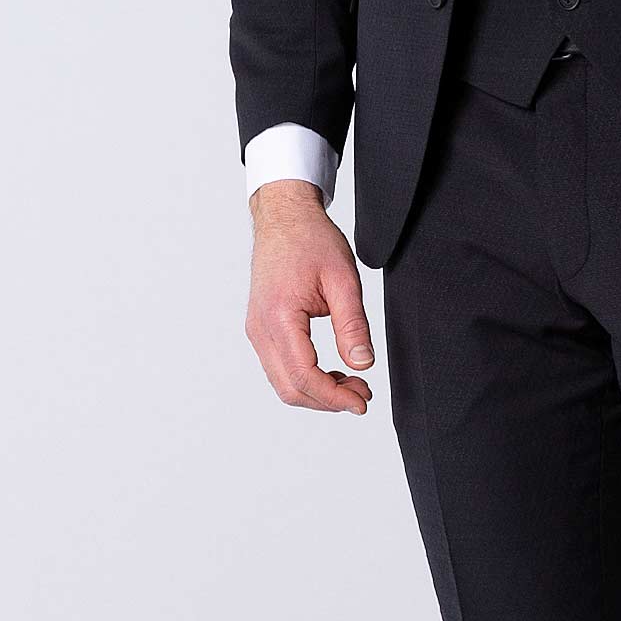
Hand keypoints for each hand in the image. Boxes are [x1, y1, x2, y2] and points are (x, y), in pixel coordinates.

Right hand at [245, 179, 375, 413]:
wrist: (284, 217)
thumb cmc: (311, 240)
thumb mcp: (343, 279)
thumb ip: (353, 325)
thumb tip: (363, 364)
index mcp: (280, 316)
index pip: (304, 375)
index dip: (335, 396)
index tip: (362, 402)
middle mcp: (260, 328)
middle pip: (290, 388)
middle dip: (328, 400)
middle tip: (363, 394)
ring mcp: (257, 329)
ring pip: (282, 382)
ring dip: (317, 391)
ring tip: (352, 383)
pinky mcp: (261, 328)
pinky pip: (279, 366)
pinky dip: (305, 378)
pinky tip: (332, 371)